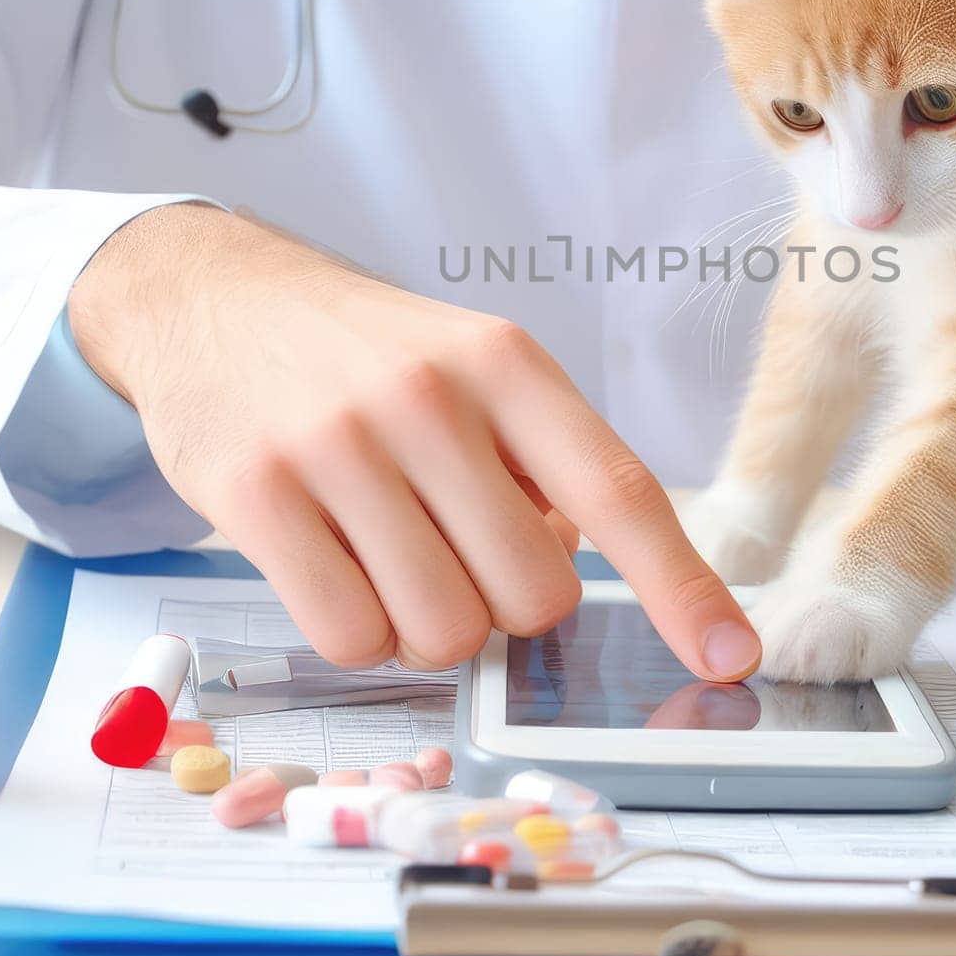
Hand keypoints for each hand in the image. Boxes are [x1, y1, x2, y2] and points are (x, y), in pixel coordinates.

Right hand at [68, 205, 760, 679]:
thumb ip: (539, 461)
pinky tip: (336, 567)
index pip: (619, 491)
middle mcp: (431, 397)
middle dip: (508, 604)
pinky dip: (359, 632)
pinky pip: (351, 639)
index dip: (682, 587)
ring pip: (444, 630)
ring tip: (392, 554)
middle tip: (459, 551)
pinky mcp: (259, 496)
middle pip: (532, 596)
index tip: (735, 655)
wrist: (220, 300)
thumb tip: (584, 570)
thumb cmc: (368, 355)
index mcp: (508, 363)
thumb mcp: (473, 366)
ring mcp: (340, 446)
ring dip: (429, 624)